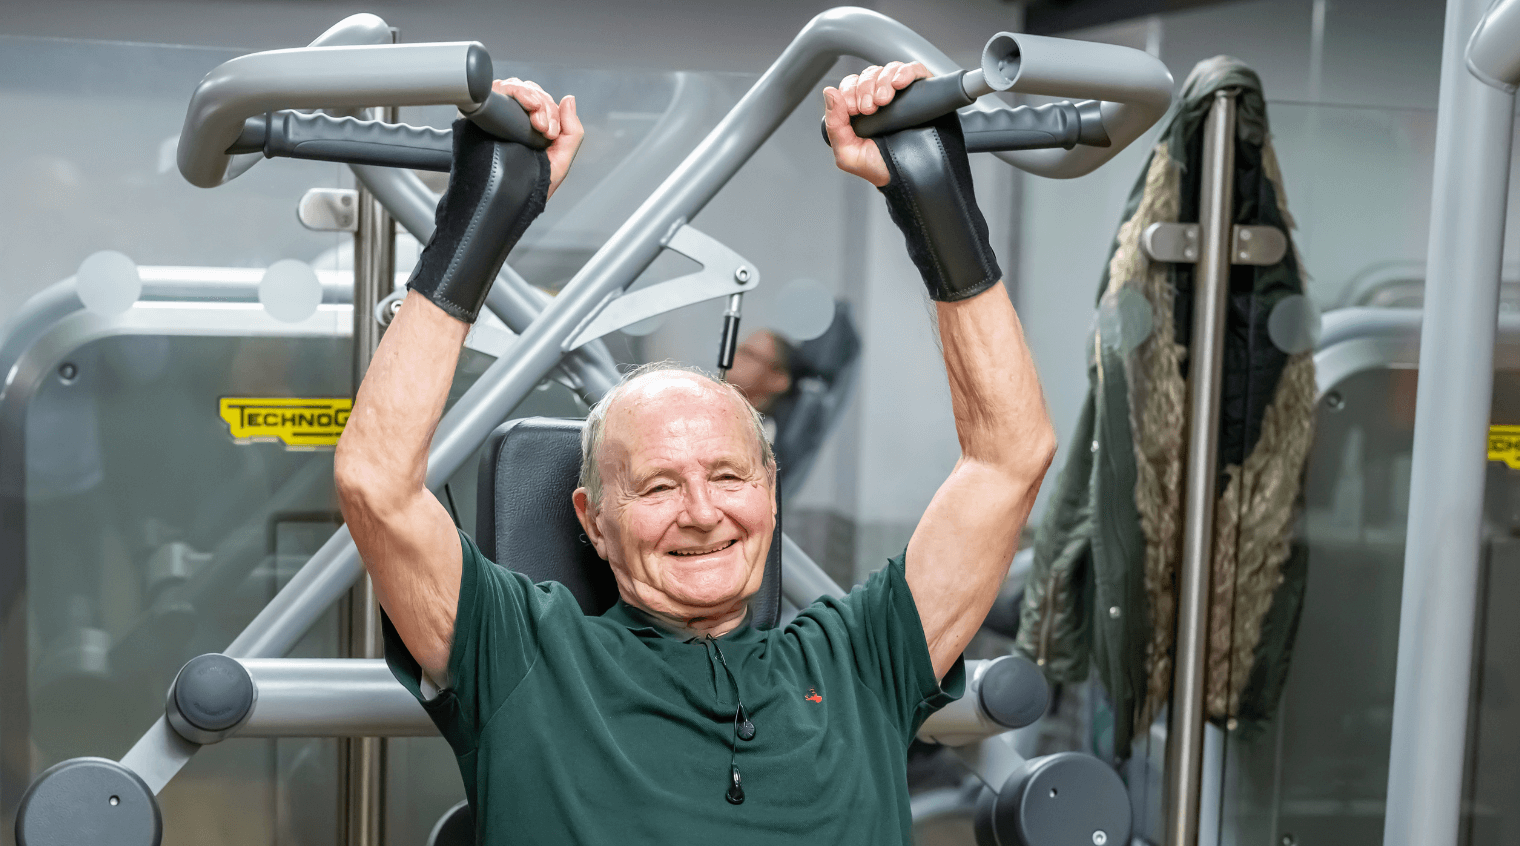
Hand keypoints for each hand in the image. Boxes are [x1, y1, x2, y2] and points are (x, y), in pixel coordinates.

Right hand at [492, 78, 584, 198]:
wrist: (504, 201)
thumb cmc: (529, 188)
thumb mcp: (560, 162)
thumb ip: (572, 132)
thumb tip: (569, 100)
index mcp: (532, 128)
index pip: (543, 101)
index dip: (551, 111)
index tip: (550, 133)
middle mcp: (514, 119)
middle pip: (530, 91)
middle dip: (543, 106)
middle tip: (544, 130)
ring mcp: (497, 115)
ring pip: (515, 86)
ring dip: (531, 98)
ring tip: (536, 123)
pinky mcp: (481, 113)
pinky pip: (496, 88)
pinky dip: (512, 90)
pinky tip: (523, 106)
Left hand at [821, 61, 930, 186]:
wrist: (911, 178)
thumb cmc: (880, 167)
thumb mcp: (848, 152)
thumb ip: (834, 124)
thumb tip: (829, 92)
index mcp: (859, 109)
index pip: (850, 85)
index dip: (849, 92)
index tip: (855, 110)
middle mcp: (879, 98)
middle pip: (868, 75)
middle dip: (865, 88)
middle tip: (869, 108)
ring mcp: (900, 93)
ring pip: (887, 70)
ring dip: (882, 81)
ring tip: (884, 100)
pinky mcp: (920, 90)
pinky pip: (912, 69)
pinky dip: (904, 72)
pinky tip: (899, 83)